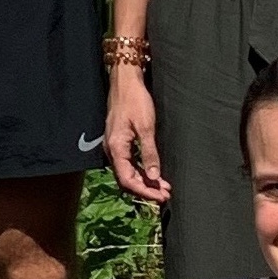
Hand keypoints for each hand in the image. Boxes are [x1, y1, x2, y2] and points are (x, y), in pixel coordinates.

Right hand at [104, 67, 168, 203]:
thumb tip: (155, 176)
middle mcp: (112, 150)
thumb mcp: (146, 127)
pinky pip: (128, 163)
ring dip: (144, 181)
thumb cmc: (135, 100)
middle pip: (126, 179)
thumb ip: (149, 153)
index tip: (161, 196)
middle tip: (165, 195)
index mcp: (116, 147)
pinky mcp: (118, 141)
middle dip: (145, 189)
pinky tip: (153, 173)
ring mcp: (114, 146)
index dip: (144, 191)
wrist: (125, 81)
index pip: (127, 179)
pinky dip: (140, 171)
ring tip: (163, 187)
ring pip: (127, 172)